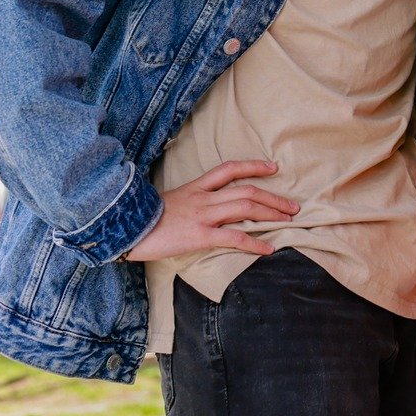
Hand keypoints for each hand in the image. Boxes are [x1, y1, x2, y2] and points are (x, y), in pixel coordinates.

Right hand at [124, 160, 296, 262]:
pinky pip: (233, 237)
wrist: (122, 228)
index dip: (254, 166)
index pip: (229, 169)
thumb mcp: (168, 201)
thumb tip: (203, 207)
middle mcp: (203, 197)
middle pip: (247, 190)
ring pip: (245, 208)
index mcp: (196, 187)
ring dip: (271, 214)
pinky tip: (268, 249)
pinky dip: (254, 243)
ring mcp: (202, 215)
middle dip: (273, 198)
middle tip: (293, 206)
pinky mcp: (199, 235)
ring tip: (289, 220)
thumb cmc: (142, 218)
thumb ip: (189, 201)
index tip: (273, 168)